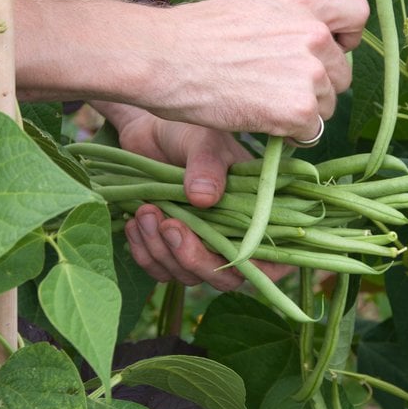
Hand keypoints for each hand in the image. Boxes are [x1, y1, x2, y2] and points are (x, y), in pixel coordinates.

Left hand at [93, 102, 292, 289]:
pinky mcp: (172, 250)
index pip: (273, 260)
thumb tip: (204, 198)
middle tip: (169, 225)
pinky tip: (135, 222)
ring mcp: (203, 246)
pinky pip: (160, 269)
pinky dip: (144, 252)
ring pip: (188, 275)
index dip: (257, 269)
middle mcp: (235, 237)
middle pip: (225, 276)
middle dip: (194, 258)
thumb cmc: (189, 131)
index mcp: (259, 213)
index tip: (224, 253)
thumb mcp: (204, 140)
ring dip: (162, 251)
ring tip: (145, 211)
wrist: (151, 132)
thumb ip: (208, 165)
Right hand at [131, 0, 368, 142]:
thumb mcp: (251, 5)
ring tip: (260, 102)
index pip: (358, 13)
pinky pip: (311, 132)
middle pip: (343, 72)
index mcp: (303, 2)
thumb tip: (309, 35)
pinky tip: (259, 121)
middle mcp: (314, 34)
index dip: (346, 38)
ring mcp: (309, 73)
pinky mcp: (298, 109)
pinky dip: (289, 135)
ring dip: (302, 112)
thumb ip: (288, 17)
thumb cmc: (196, 34)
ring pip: (327, 105)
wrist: (165, 58)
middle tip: (276, 88)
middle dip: (318, 85)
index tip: (327, 50)